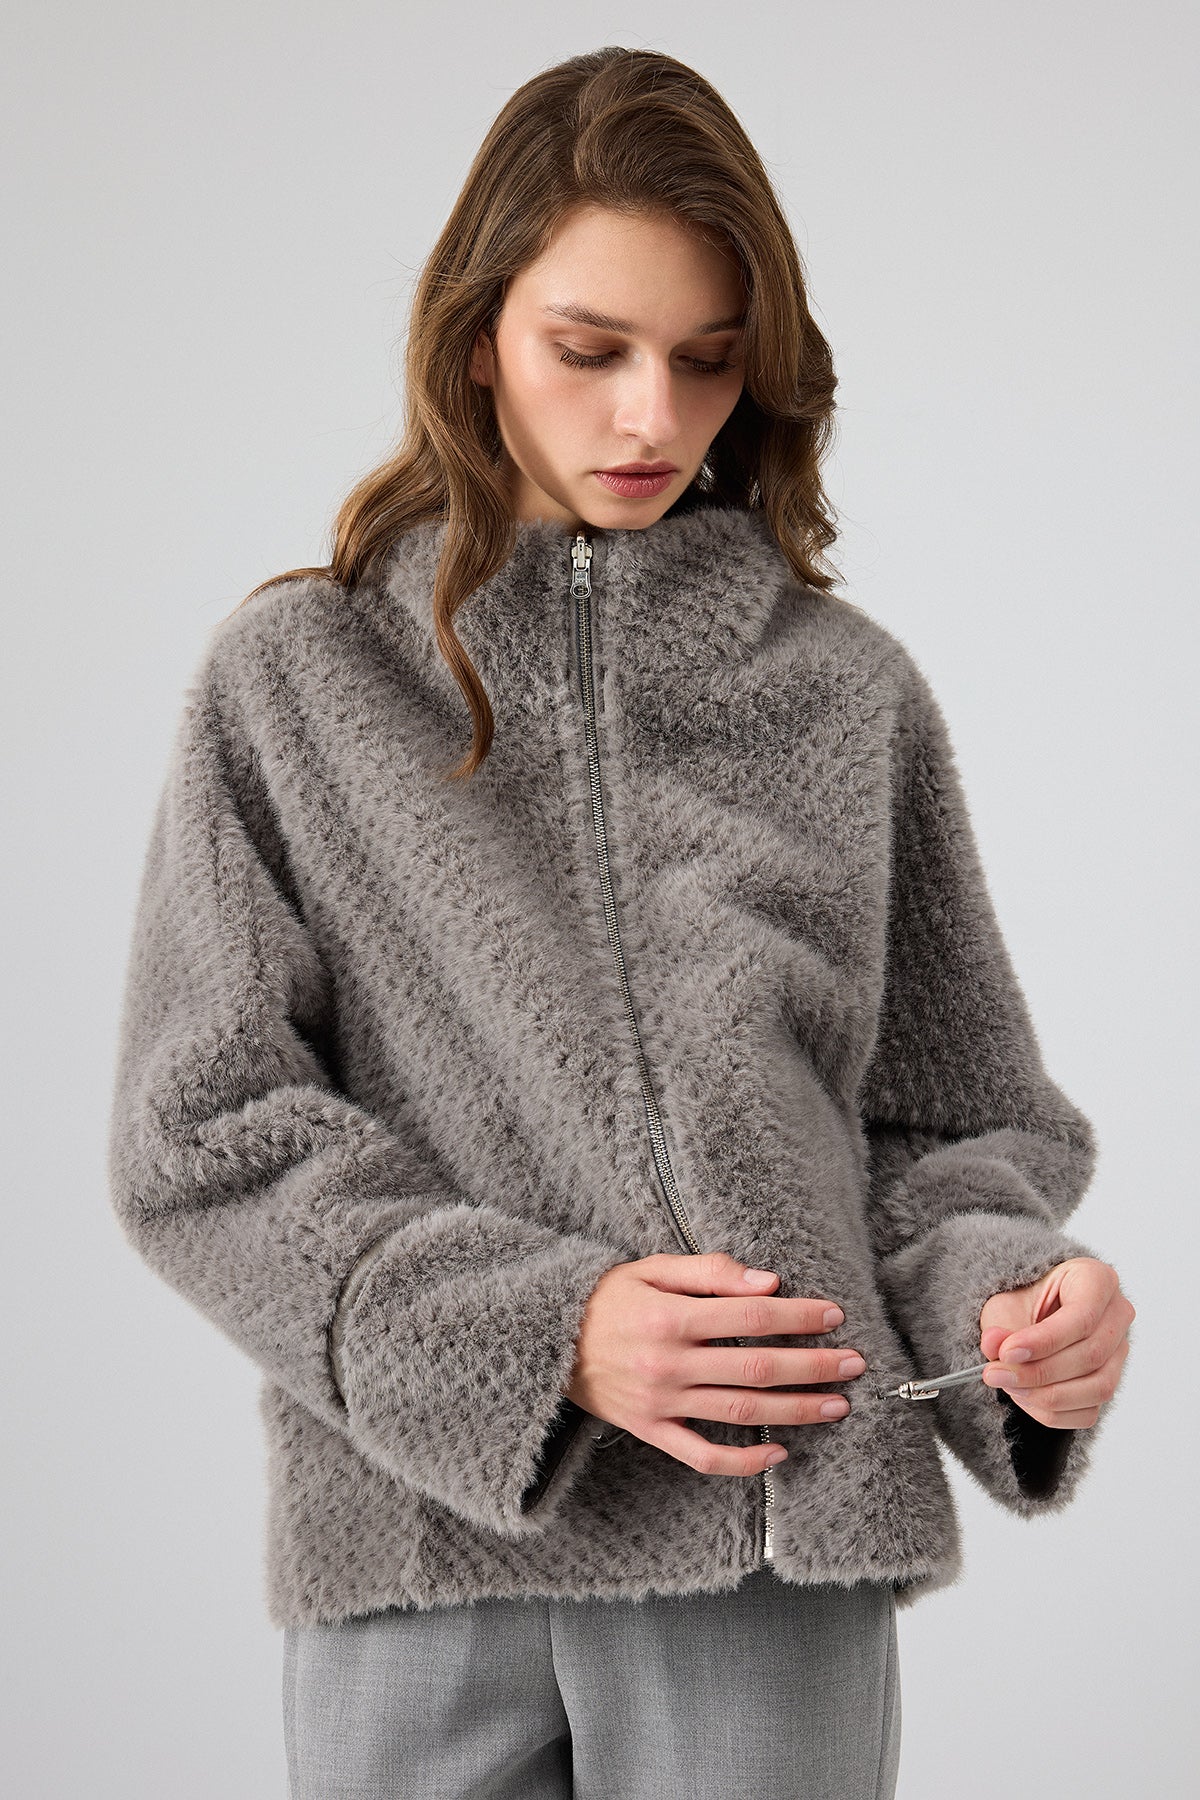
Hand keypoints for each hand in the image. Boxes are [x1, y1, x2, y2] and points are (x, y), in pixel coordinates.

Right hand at [563, 1251, 867, 1477]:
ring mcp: (661, 1404)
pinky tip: (780, 1453)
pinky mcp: (650, 1432)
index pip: (750, 1317)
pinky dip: (744, 1461)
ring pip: (741, 1413)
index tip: (833, 1315)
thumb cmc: (606, 1298)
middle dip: (812, 1365)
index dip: (797, 1317)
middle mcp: (669, 1364)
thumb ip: (709, 1272)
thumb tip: (768, 1282)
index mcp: (671, 1318)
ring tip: (837, 1404)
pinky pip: (703, 1456)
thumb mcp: (651, 1269)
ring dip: (795, 1410)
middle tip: (854, 1363)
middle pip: (756, 1368)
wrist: (546, 1341)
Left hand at [979, 1256, 1134, 1426]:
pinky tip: (1024, 1397)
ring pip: (1097, 1388)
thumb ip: (1000, 1325)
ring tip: (1008, 1385)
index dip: (1044, 1340)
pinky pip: (1089, 1412)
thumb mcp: (1005, 1302)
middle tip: (996, 1373)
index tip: (1008, 1352)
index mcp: (1097, 1280)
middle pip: (1091, 1355)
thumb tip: (995, 1347)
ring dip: (1046, 1395)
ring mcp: (1119, 1353)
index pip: (1082, 1317)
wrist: (1032, 1312)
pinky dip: (1053, 1412)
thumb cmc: (1025, 1299)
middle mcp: (1117, 1316)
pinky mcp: (1109, 1383)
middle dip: (1038, 1372)